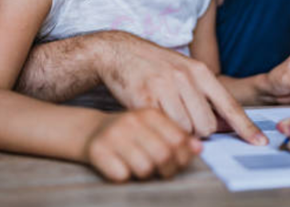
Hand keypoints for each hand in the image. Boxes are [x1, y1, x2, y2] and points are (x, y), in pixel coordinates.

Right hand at [85, 108, 201, 181]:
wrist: (90, 131)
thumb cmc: (130, 133)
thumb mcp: (153, 128)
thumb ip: (177, 136)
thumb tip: (199, 148)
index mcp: (149, 113)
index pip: (177, 139)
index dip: (183, 156)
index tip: (178, 162)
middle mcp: (132, 121)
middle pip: (163, 155)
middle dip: (167, 170)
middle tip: (162, 172)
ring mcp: (114, 135)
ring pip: (144, 168)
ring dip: (145, 175)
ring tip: (139, 167)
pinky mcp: (98, 150)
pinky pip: (122, 175)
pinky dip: (124, 176)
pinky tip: (120, 167)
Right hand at [91, 33, 266, 145]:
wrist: (121, 52)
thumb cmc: (157, 66)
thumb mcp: (185, 71)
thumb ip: (206, 94)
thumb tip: (226, 124)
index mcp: (200, 71)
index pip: (229, 105)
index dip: (245, 127)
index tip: (260, 143)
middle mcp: (185, 78)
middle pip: (207, 125)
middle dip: (199, 130)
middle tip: (185, 118)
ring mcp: (165, 88)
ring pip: (186, 130)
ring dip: (179, 131)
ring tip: (168, 114)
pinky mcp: (145, 99)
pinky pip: (164, 127)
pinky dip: (162, 127)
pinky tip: (155, 113)